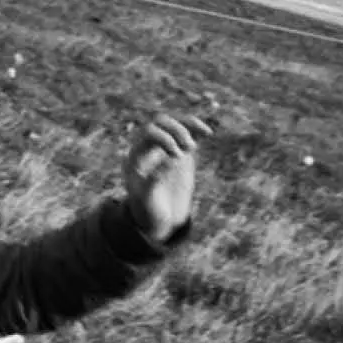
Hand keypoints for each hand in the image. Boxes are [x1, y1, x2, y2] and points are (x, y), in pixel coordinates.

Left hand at [122, 112, 209, 243]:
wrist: (158, 219)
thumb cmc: (148, 211)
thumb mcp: (146, 199)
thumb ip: (153, 180)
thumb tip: (170, 160)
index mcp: (136, 157)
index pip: (149, 132)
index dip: (165, 138)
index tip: (177, 155)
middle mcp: (149, 148)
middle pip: (161, 122)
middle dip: (178, 130)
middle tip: (189, 149)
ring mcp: (165, 149)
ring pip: (175, 124)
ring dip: (189, 126)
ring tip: (200, 139)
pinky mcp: (181, 152)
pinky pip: (188, 134)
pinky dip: (197, 129)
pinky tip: (207, 133)